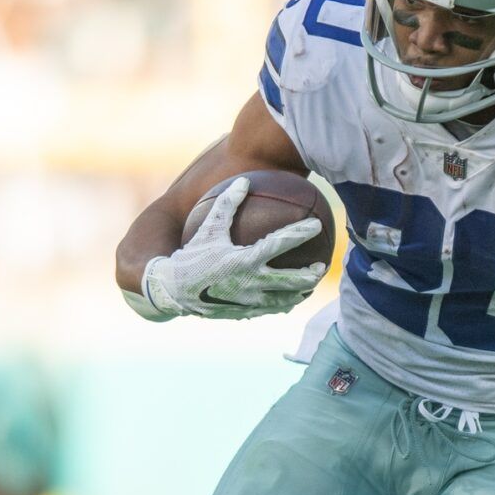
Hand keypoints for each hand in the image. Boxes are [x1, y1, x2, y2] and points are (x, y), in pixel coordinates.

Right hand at [141, 176, 326, 318]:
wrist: (173, 292)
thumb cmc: (191, 256)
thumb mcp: (208, 228)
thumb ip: (227, 204)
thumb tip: (244, 180)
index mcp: (245, 260)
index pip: (280, 243)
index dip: (300, 232)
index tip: (316, 225)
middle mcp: (252, 283)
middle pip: (292, 280)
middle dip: (310, 274)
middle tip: (322, 265)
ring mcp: (250, 302)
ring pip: (285, 299)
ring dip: (300, 292)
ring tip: (309, 285)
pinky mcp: (245, 313)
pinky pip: (270, 309)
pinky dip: (282, 303)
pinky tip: (287, 299)